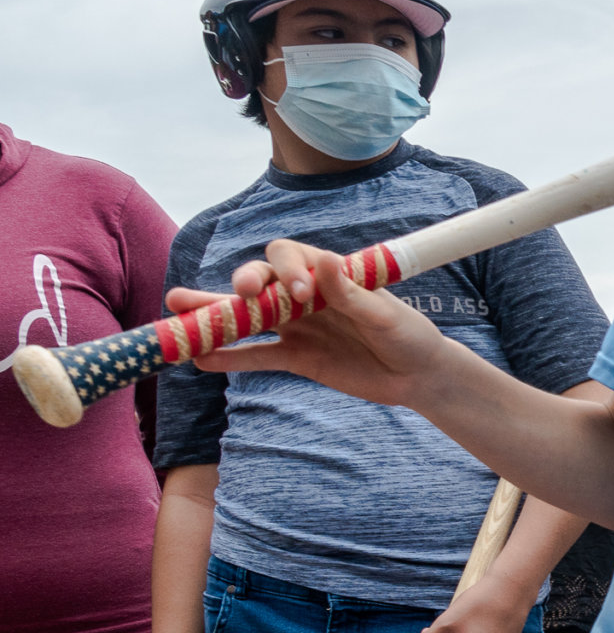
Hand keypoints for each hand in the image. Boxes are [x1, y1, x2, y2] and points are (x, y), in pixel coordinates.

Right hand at [179, 240, 451, 405]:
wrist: (418, 376)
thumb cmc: (409, 335)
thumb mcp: (387, 316)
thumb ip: (353, 293)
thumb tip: (327, 262)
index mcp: (327, 274)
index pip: (290, 257)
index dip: (287, 269)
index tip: (302, 293)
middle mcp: (302, 295)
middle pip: (258, 282)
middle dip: (242, 284)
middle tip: (242, 292)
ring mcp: (294, 326)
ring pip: (246, 317)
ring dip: (213, 313)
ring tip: (176, 310)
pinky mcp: (294, 357)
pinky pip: (256, 356)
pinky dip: (230, 357)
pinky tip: (200, 358)